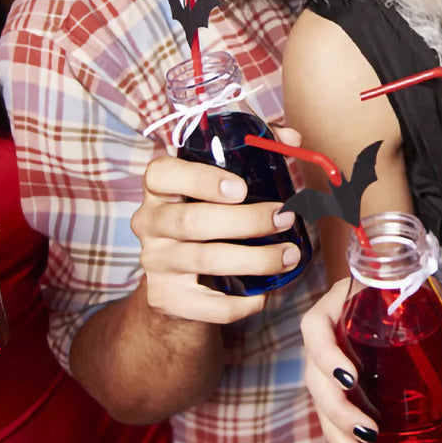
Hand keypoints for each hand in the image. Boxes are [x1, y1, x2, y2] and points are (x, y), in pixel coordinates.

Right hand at [131, 127, 305, 324]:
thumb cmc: (206, 216)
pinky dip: (239, 303)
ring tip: (289, 255)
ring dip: (255, 259)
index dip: (200, 179)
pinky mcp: (165, 298)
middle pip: (192, 221)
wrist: (177, 283)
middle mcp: (149, 222)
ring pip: (205, 260)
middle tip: (285, 218)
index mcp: (159, 187)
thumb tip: (292, 138)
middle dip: (246, 221)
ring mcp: (155, 262)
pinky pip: (205, 304)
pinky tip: (262, 295)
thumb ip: (252, 154)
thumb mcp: (219, 184)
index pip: (161, 174)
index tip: (242, 188)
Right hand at [301, 277, 441, 442]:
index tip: (350, 378)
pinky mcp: (338, 383)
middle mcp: (326, 333)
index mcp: (338, 303)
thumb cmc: (407, 292)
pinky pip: (329, 411)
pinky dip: (340, 438)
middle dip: (336, 408)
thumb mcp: (428, 300)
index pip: (315, 326)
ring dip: (337, 432)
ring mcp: (329, 361)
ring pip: (319, 400)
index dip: (325, 354)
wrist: (397, 289)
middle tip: (368, 430)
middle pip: (314, 373)